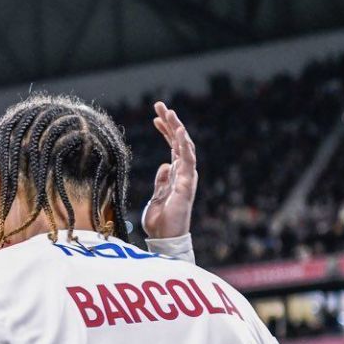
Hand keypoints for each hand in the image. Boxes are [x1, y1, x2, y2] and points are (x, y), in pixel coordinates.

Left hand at [140, 101, 196, 240]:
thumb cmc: (161, 221)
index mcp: (176, 174)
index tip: (155, 118)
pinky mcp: (187, 183)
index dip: (165, 132)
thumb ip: (162, 180)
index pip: (172, 147)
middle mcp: (184, 173)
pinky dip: (184, 145)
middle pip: (178, 142)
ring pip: (184, 146)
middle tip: (160, 106)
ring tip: (169, 112)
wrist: (165, 238)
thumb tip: (164, 165)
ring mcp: (187, 177)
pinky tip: (179, 131)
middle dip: (170, 123)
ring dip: (177, 128)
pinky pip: (188, 160)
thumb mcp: (157, 195)